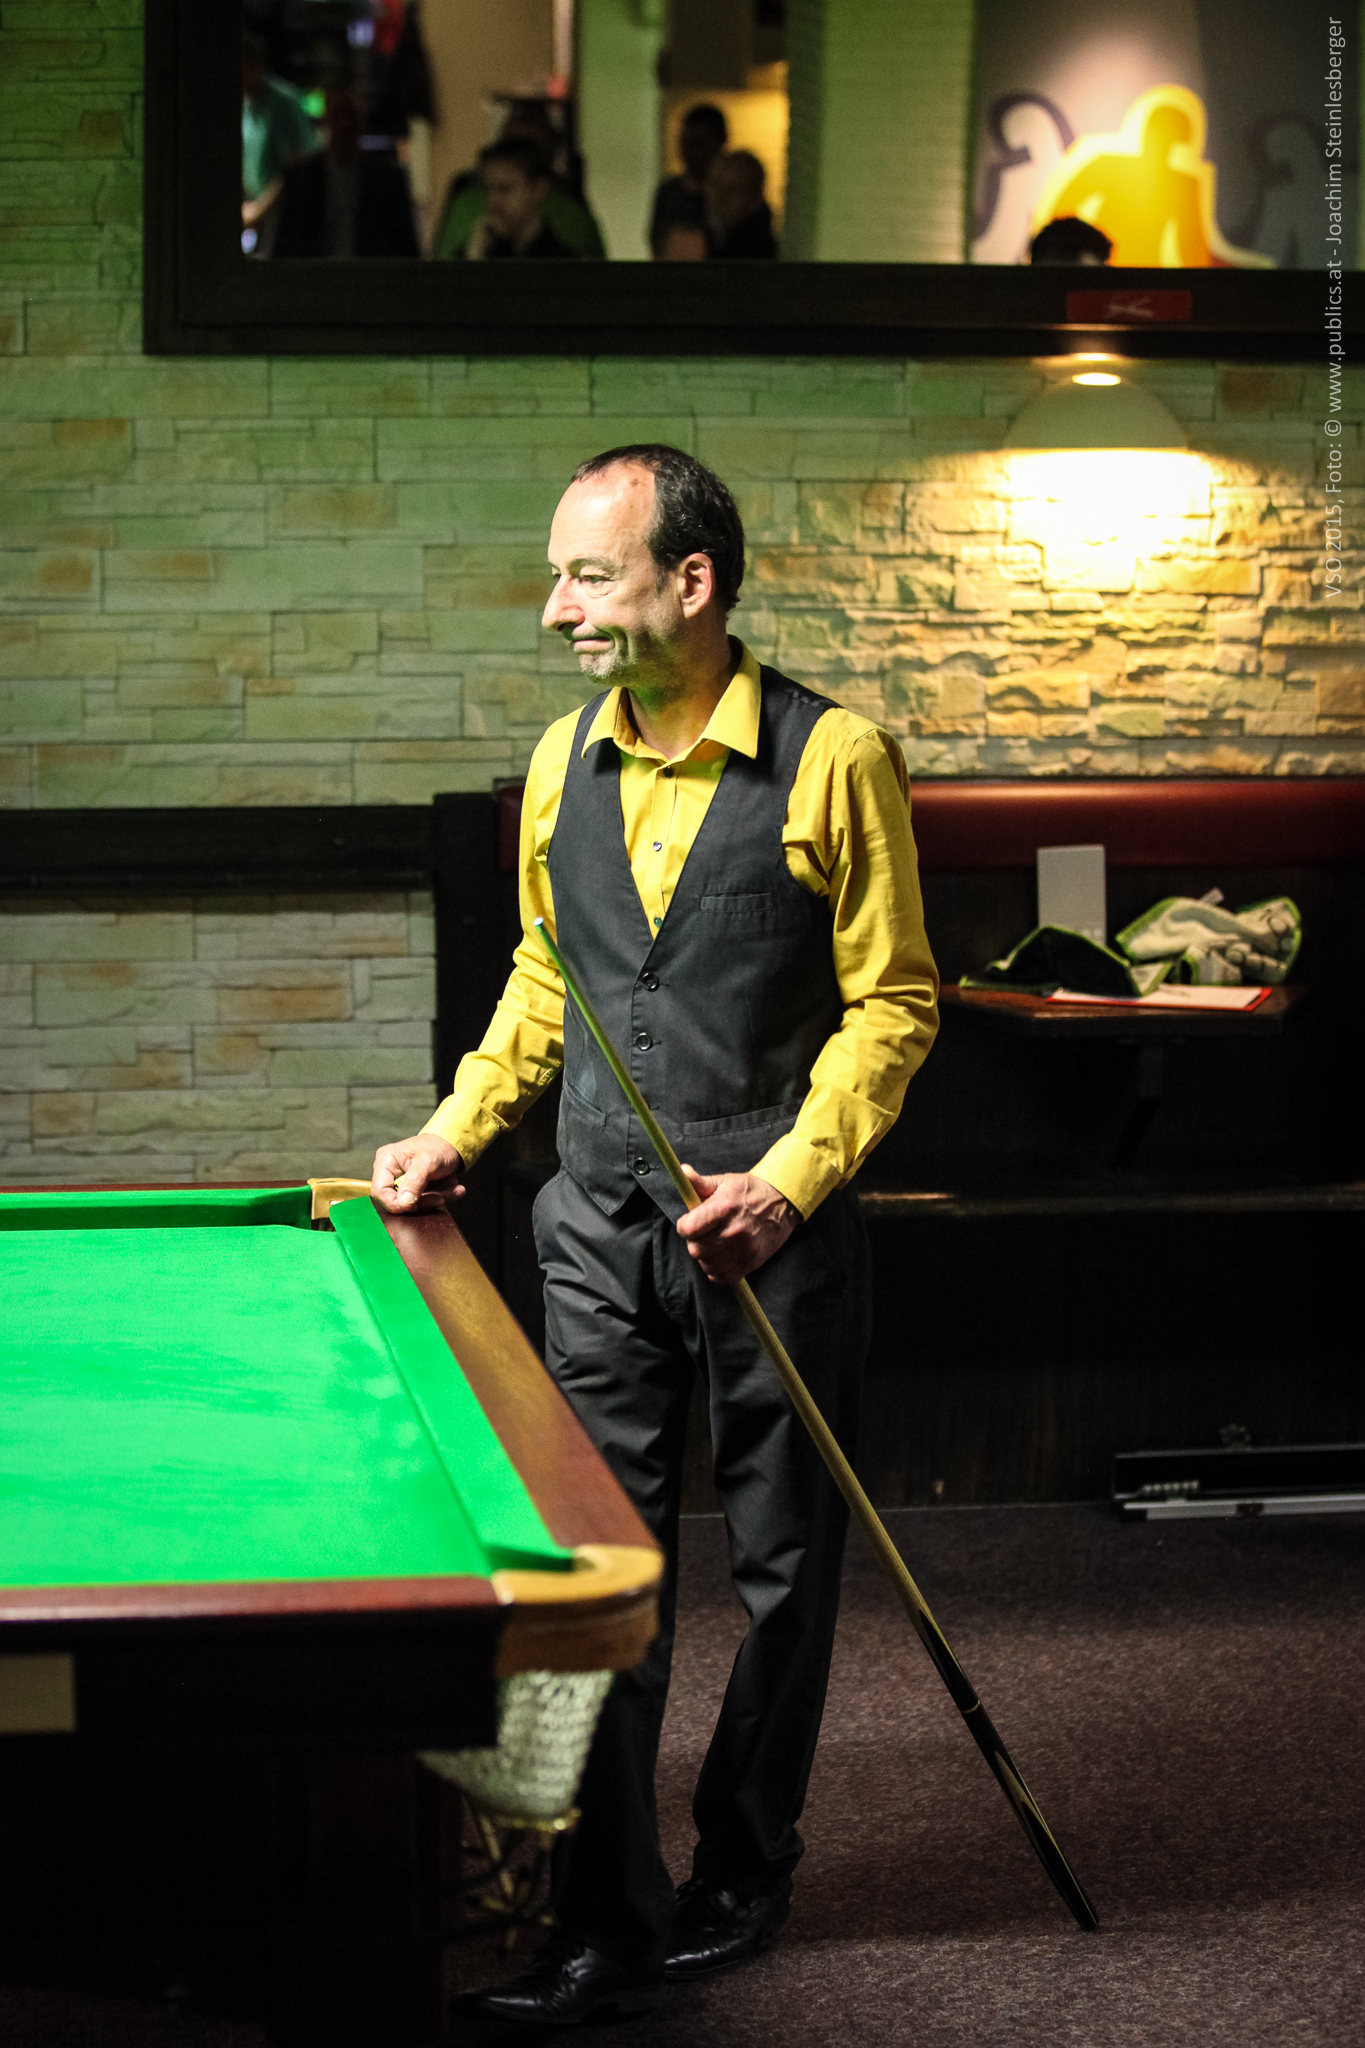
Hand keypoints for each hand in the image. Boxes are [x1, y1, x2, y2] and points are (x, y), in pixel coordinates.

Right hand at [370, 1133, 465, 1213]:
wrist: (451, 1146)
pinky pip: (424, 1203)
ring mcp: (401, 1184)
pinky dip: (441, 1198)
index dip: (394, 1203)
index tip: (413, 1205)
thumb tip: (404, 1202)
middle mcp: (390, 1174)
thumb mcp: (428, 1161)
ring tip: (453, 1187)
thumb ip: (415, 1181)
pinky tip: (454, 1189)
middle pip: (396, 1201)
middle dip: (422, 1202)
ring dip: (436, 1199)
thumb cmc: (437, 1146)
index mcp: (386, 1162)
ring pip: (413, 1205)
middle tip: (442, 1196)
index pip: (379, 1191)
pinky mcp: (413, 1191)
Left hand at [675, 1167, 798, 1283]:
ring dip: (706, 1258)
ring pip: (708, 1266)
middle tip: (702, 1235)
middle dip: (694, 1242)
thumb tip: (683, 1171)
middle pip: (696, 1250)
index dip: (684, 1227)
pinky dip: (718, 1272)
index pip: (688, 1229)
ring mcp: (744, 1248)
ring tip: (712, 1247)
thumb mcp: (725, 1181)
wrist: (784, 1201)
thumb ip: (701, 1182)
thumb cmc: (751, 1190)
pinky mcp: (753, 1261)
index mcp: (723, 1208)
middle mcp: (733, 1231)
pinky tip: (721, 1260)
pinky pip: (725, 1277)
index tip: (689, 1224)